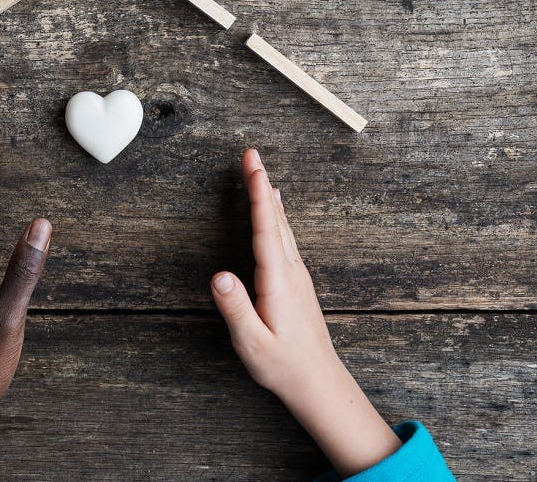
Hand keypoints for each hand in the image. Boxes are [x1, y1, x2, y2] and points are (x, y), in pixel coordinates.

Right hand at [211, 149, 400, 476]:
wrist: (317, 380)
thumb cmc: (282, 364)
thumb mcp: (252, 342)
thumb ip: (235, 308)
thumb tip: (218, 276)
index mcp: (277, 281)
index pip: (265, 229)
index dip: (258, 195)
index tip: (254, 167)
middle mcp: (290, 272)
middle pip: (275, 219)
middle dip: (262, 185)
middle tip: (252, 155)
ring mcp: (296, 276)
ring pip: (282, 227)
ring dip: (269, 198)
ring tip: (261, 174)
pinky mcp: (296, 283)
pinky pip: (285, 239)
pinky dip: (276, 218)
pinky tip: (276, 215)